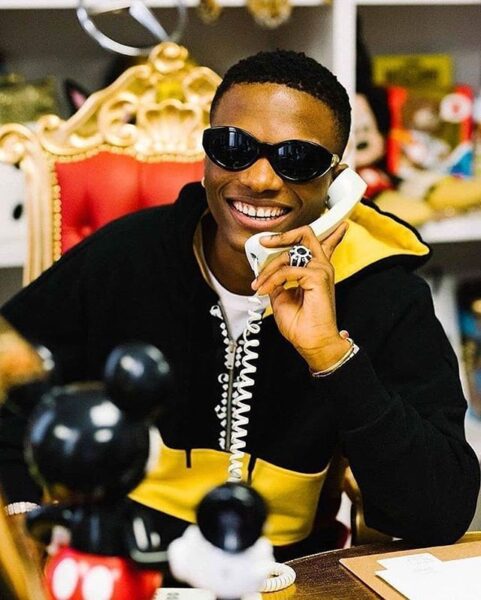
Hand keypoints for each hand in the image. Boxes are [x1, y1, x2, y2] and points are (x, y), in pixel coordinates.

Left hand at [251, 223, 349, 371]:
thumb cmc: (301, 324)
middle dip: (282, 236)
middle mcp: (321, 267)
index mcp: (316, 270)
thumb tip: (267, 272)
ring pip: (290, 253)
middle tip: (264, 242)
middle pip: (304, 235)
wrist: (311, 342)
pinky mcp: (318, 277)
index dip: (297, 234)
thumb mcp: (281, 297)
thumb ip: (277, 280)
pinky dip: (272, 279)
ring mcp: (321, 270)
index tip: (271, 238)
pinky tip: (266, 290)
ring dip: (269, 269)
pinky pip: (287, 270)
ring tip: (260, 285)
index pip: (318, 241)